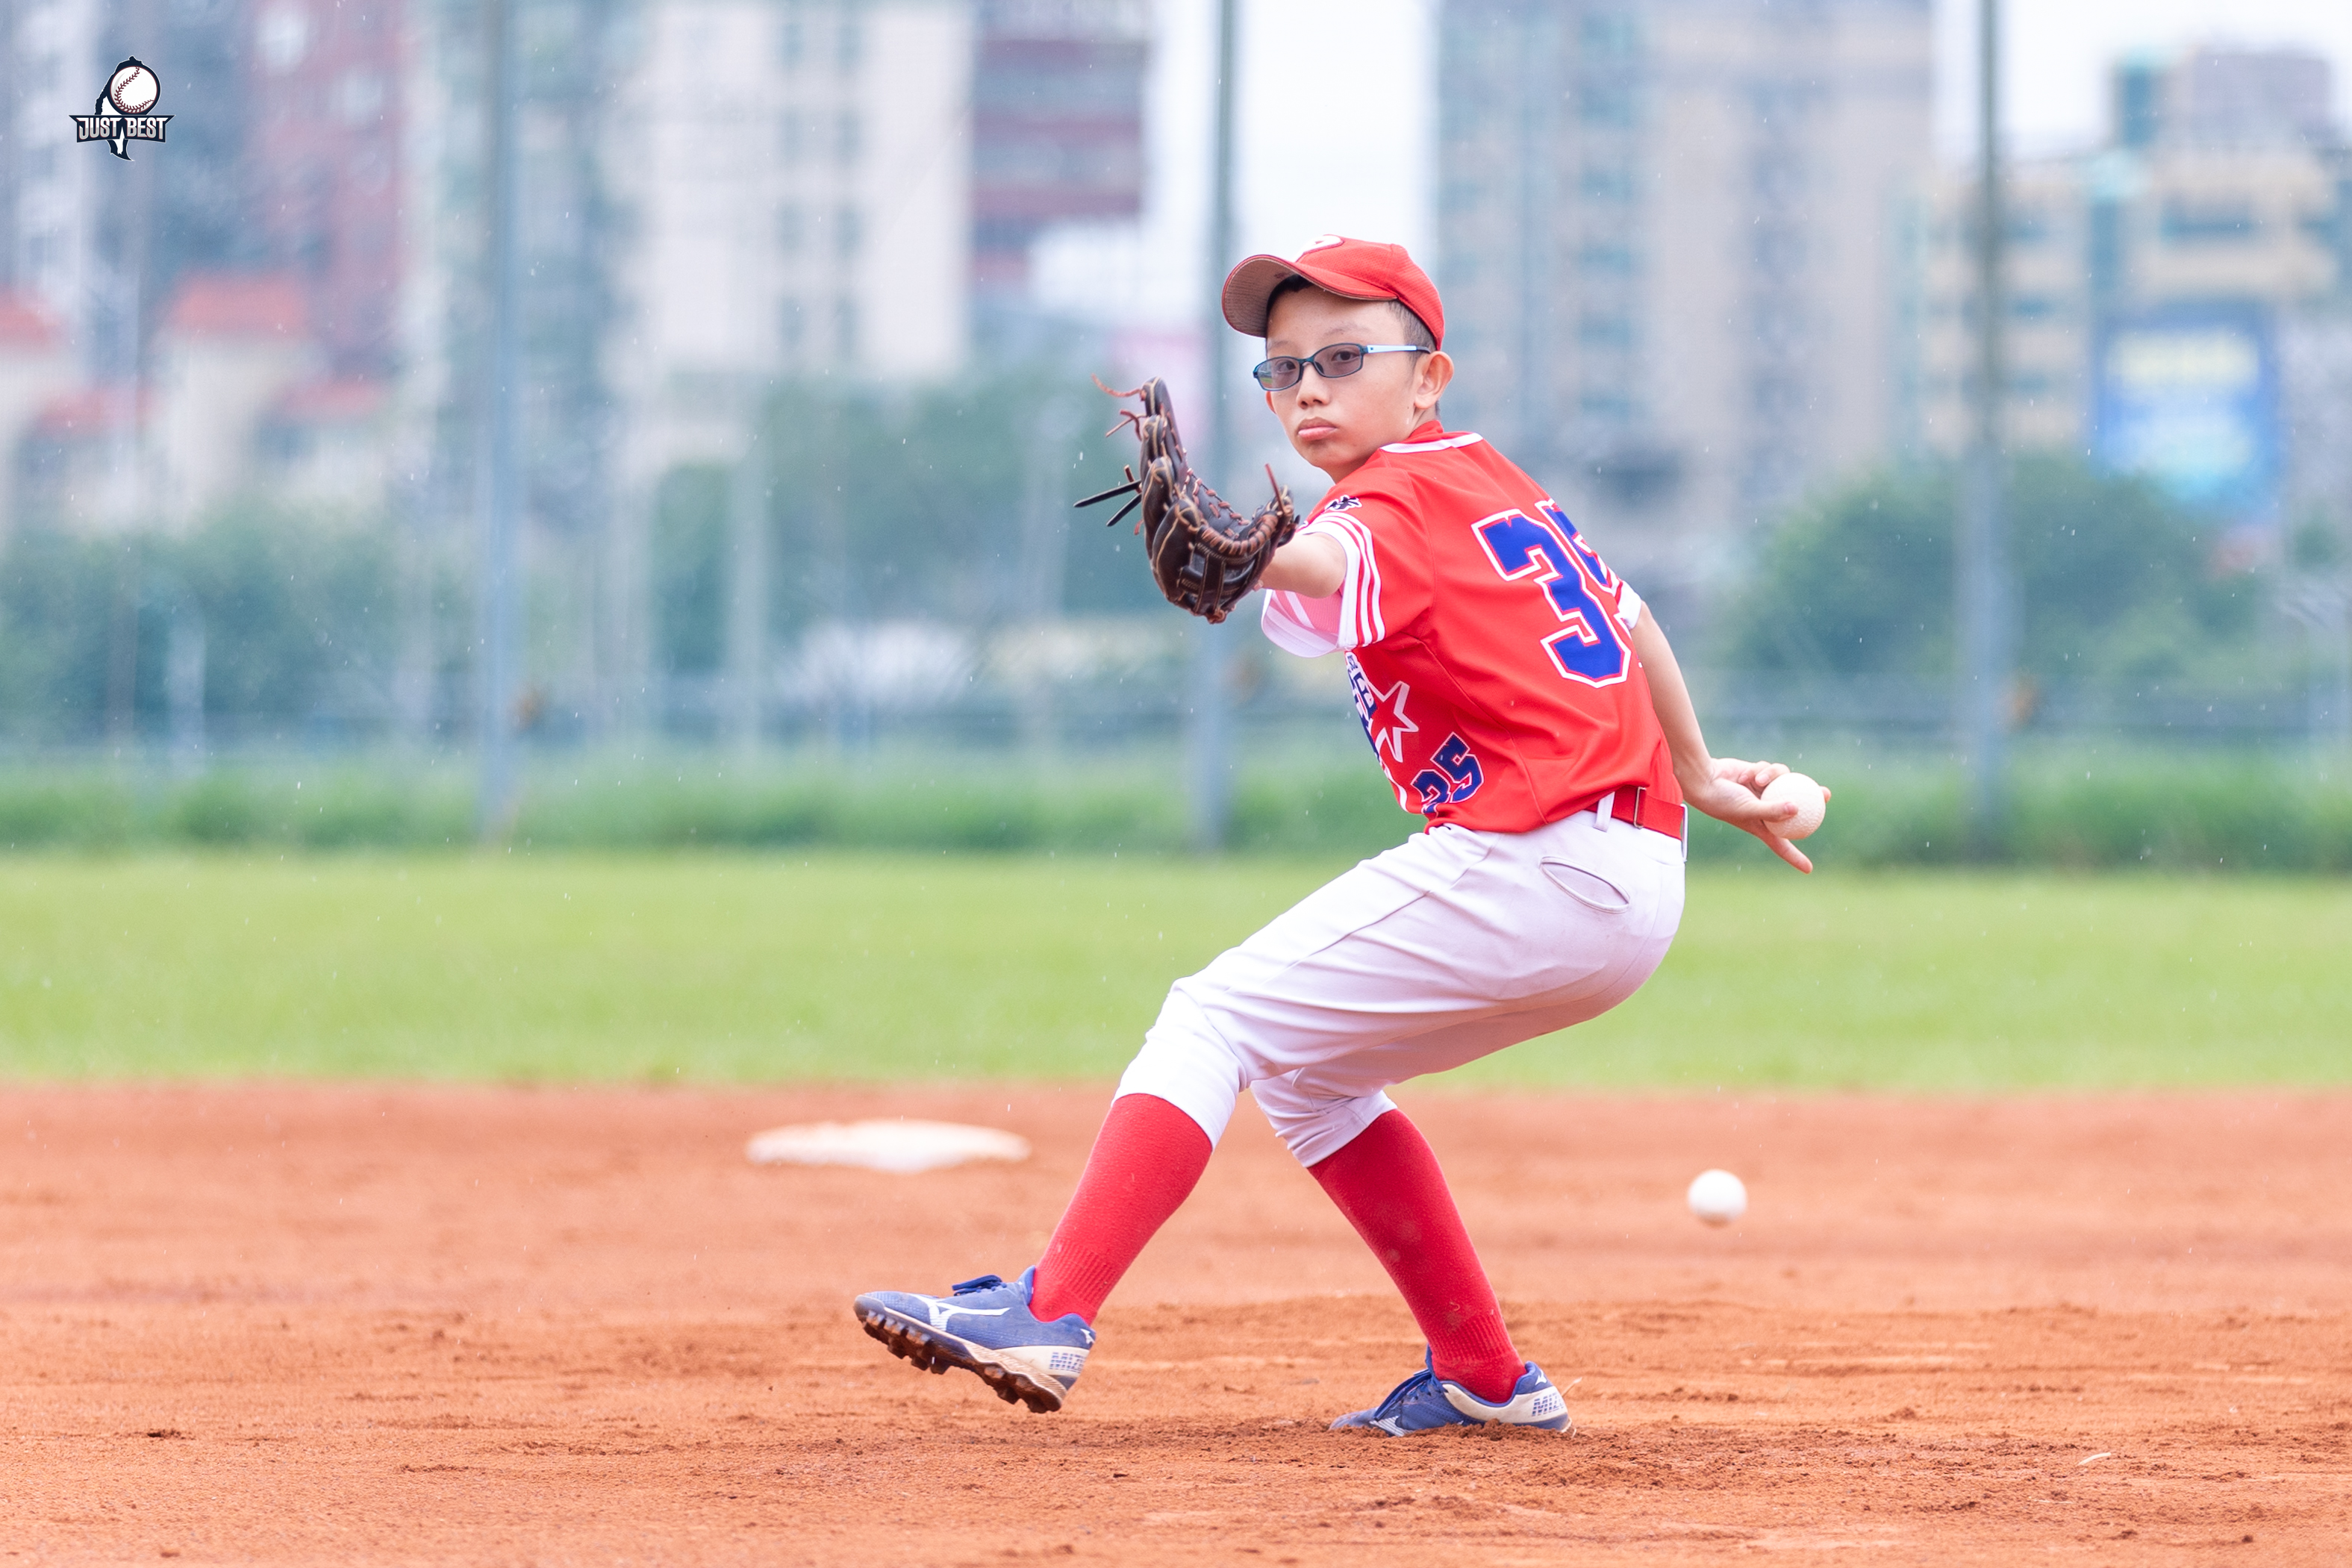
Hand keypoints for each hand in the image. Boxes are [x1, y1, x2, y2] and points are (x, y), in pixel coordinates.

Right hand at [1679, 757, 1828, 873]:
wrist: (1704, 780)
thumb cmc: (1722, 801)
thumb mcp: (1748, 809)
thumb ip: (1772, 809)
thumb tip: (1798, 809)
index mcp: (1761, 826)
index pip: (1782, 845)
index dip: (1795, 858)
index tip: (1809, 870)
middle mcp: (1764, 810)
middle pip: (1794, 807)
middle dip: (1812, 799)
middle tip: (1825, 794)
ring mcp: (1761, 791)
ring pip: (1783, 781)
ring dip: (1773, 778)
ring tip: (1758, 780)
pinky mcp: (1756, 775)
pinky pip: (1769, 770)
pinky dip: (1761, 771)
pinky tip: (1748, 774)